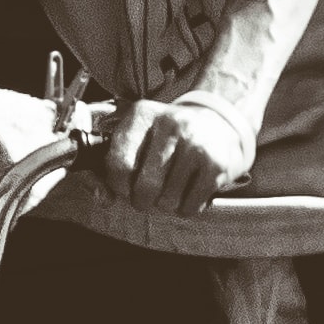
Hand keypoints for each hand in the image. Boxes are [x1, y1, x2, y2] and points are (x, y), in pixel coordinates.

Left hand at [97, 91, 254, 218]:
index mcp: (142, 115)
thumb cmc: (168, 139)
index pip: (119, 163)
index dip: (119, 186)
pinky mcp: (216, 164)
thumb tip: (104, 198)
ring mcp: (195, 144)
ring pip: (168, 200)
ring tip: (170, 193)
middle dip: (142, 201)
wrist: (219, 124)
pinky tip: (187, 194)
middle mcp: (170, 124)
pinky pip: (190, 206)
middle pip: (144, 186)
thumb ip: (114, 163)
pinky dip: (185, 209)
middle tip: (147, 198)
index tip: (126, 188)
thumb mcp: (139, 136)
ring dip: (165, 206)